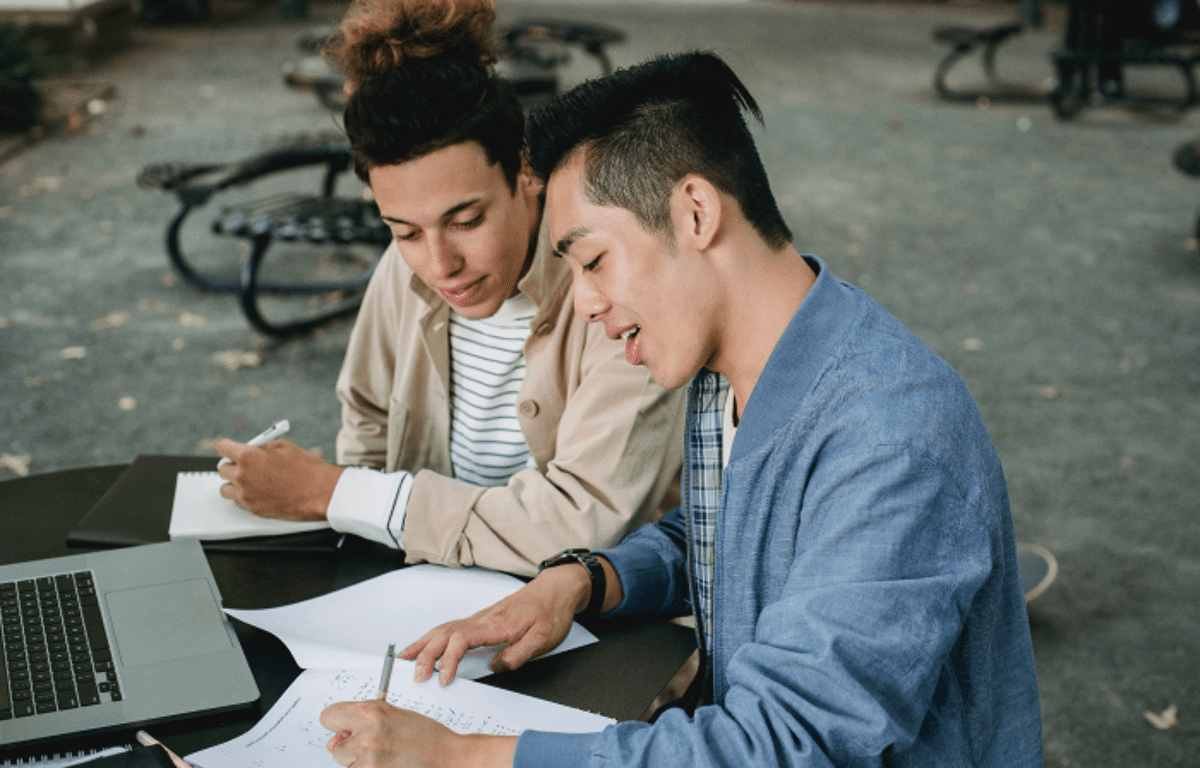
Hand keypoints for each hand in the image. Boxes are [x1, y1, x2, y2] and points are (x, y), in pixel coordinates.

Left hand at [215, 438, 342, 521]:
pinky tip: (259, 491)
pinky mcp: (254, 509)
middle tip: (245, 465)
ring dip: (234, 483)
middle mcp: (243, 476)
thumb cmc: (307, 469)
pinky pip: (239, 501)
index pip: (222, 447)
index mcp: (249, 456)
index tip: (231, 449)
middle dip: (233, 465)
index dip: (228, 447)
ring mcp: (247, 495)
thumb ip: (263, 447)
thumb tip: (254, 448)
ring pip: (225, 489)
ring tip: (250, 480)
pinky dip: (245, 496)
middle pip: (222, 469)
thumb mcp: (284, 446)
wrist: (321, 492)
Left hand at [321, 700, 516, 767]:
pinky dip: (367, 767)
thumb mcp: (393, 713)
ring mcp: (367, 759)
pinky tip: (386, 762)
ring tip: (384, 752)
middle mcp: (365, 735)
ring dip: (358, 759)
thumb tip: (343, 729)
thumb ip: (365, 717)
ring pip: (345, 761)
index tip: (344, 725)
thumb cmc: (426, 734)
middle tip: (368, 741)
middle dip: (347, 744)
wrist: (446, 757)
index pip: (328, 716)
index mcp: (370, 712)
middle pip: (333, 744)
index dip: (337, 721)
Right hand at [401, 565, 592, 685]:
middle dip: (425, 654)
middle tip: (415, 676)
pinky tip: (426, 645)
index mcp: (495, 624)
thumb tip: (494, 668)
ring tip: (405, 659)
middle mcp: (482, 619)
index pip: (461, 640)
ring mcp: (479, 618)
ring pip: (443, 628)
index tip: (443, 679)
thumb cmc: (550, 611)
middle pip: (444, 633)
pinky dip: (432, 637)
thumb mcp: (543, 638)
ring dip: (423, 644)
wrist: (556, 589)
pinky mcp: (480, 620)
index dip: (448, 660)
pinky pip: (450, 627)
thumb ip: (518, 655)